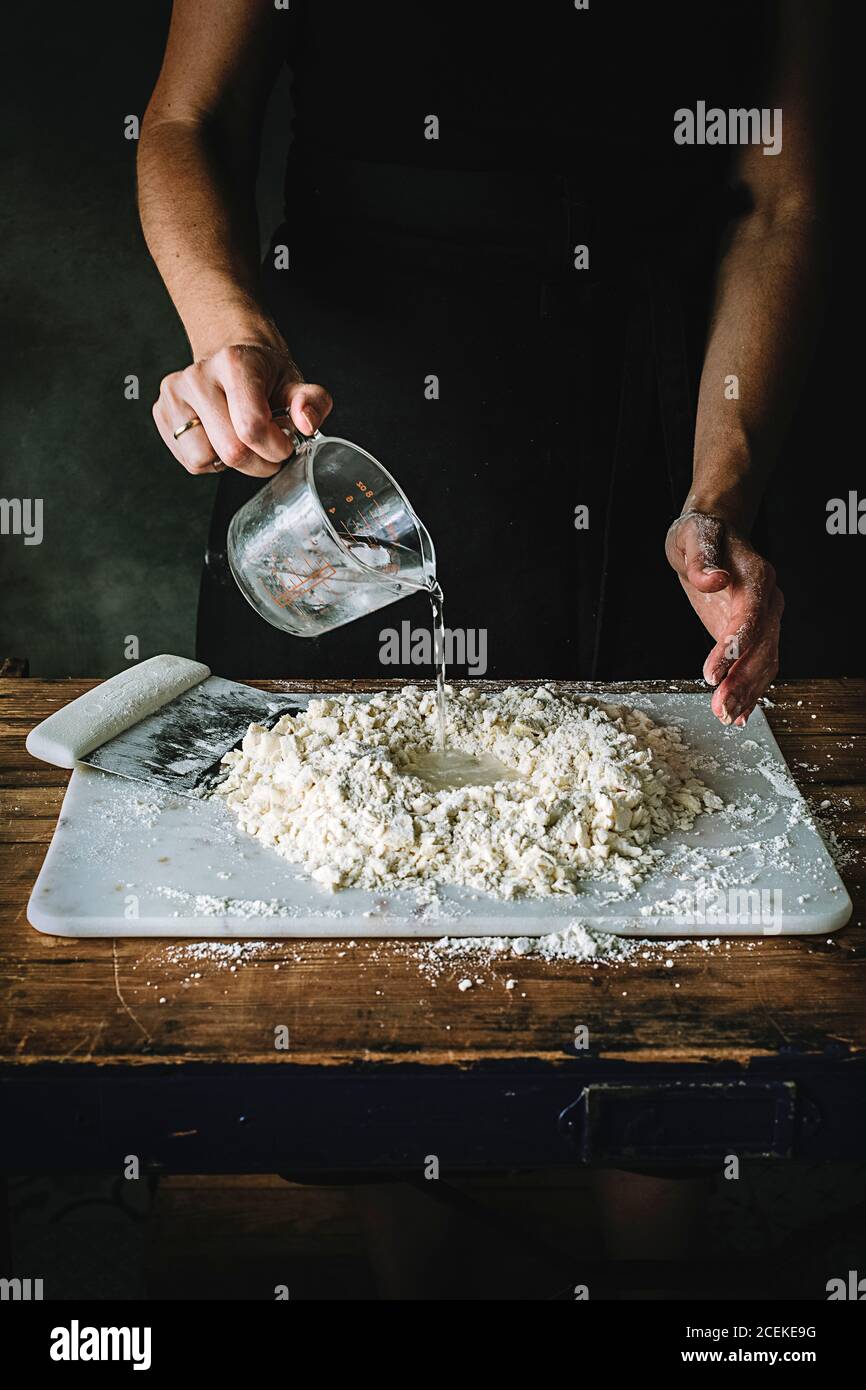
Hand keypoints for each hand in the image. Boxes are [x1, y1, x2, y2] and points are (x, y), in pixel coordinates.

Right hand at [153, 342, 332, 476]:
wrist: (230, 358)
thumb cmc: (264, 375)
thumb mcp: (295, 383)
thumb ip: (312, 402)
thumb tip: (305, 423)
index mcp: (234, 363)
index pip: (252, 427)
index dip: (275, 448)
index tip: (284, 443)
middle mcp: (198, 376)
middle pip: (231, 451)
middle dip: (258, 462)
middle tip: (266, 447)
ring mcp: (174, 394)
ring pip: (205, 460)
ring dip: (230, 464)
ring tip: (239, 439)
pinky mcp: (162, 412)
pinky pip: (190, 461)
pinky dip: (211, 460)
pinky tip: (220, 438)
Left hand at [665, 512, 783, 726]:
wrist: (715, 534)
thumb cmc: (701, 533)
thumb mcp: (693, 536)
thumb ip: (700, 558)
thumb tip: (713, 580)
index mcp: (757, 576)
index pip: (751, 616)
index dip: (735, 646)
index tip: (713, 672)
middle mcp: (769, 601)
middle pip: (762, 647)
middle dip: (742, 680)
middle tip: (720, 708)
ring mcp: (766, 620)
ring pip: (764, 662)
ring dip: (747, 693)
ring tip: (726, 717)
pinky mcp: (755, 635)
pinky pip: (759, 666)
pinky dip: (750, 691)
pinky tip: (738, 714)